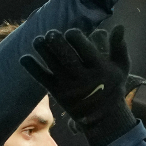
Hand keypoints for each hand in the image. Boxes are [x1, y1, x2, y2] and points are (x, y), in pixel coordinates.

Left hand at [22, 26, 136, 145]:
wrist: (105, 119)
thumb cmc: (112, 87)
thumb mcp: (121, 68)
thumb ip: (119, 47)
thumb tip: (119, 26)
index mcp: (100, 69)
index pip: (86, 49)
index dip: (76, 38)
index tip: (70, 31)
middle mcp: (84, 79)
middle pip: (67, 57)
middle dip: (57, 43)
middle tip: (50, 32)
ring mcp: (70, 87)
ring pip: (53, 66)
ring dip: (43, 52)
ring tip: (37, 40)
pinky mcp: (59, 94)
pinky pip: (43, 79)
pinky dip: (33, 69)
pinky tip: (24, 58)